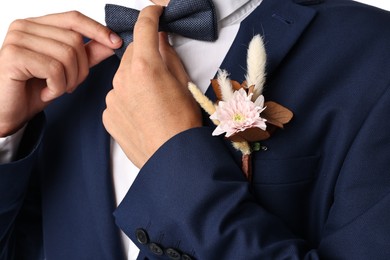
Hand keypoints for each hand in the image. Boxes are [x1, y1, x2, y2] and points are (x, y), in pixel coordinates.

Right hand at [0, 11, 121, 135]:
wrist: (9, 112)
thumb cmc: (35, 89)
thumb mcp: (68, 70)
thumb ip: (89, 54)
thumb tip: (112, 42)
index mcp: (38, 25)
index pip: (74, 18)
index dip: (97, 30)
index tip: (116, 43)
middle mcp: (25, 26)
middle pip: (74, 40)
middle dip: (81, 69)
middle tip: (69, 85)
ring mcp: (17, 38)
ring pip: (66, 55)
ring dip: (69, 80)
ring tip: (56, 89)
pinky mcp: (13, 55)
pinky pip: (54, 69)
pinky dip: (56, 87)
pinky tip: (45, 93)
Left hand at [103, 5, 201, 167]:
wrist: (172, 158)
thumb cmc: (183, 123)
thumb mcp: (183, 83)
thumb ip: (167, 56)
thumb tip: (159, 40)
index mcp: (144, 66)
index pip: (144, 28)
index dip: (150, 15)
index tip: (154, 12)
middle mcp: (123, 79)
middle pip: (131, 55)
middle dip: (144, 57)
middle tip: (160, 74)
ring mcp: (112, 98)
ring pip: (123, 78)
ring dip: (135, 81)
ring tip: (153, 102)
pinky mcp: (108, 116)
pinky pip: (117, 99)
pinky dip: (127, 100)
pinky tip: (142, 114)